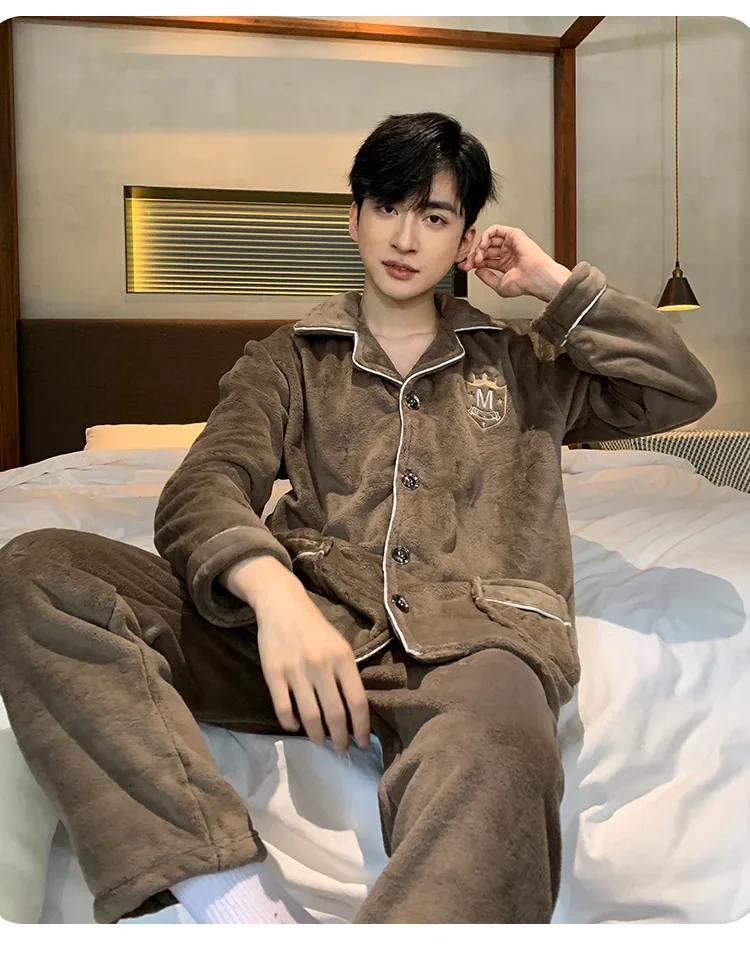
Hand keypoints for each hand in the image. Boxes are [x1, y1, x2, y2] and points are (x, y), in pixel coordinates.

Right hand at [253, 579, 370, 752]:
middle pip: (335, 714)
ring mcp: (296, 670)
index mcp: (343, 658)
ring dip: (317, 736)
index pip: (357, 701)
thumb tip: (354, 711)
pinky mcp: (273, 673)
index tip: (361, 743)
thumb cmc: (316, 628)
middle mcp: (321, 666)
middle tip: (341, 749)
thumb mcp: (340, 646)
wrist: (283, 604)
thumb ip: (346, 675)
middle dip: (340, 738)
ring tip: (321, 742)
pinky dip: (290, 722)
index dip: (361, 727)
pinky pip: (283, 708)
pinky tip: (295, 726)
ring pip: (310, 716)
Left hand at [457, 224, 570, 300]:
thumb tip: (477, 271)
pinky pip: (495, 230)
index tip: (465, 267)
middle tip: (468, 263)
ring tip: (478, 257)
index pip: (486, 260)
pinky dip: (486, 235)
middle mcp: (508, 253)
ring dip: (480, 247)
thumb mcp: (499, 286)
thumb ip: (487, 278)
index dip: (474, 263)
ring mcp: (511, 244)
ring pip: (489, 240)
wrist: (535, 278)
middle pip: (486, 250)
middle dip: (474, 256)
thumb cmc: (524, 284)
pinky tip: (483, 245)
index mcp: (506, 264)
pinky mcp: (513, 235)